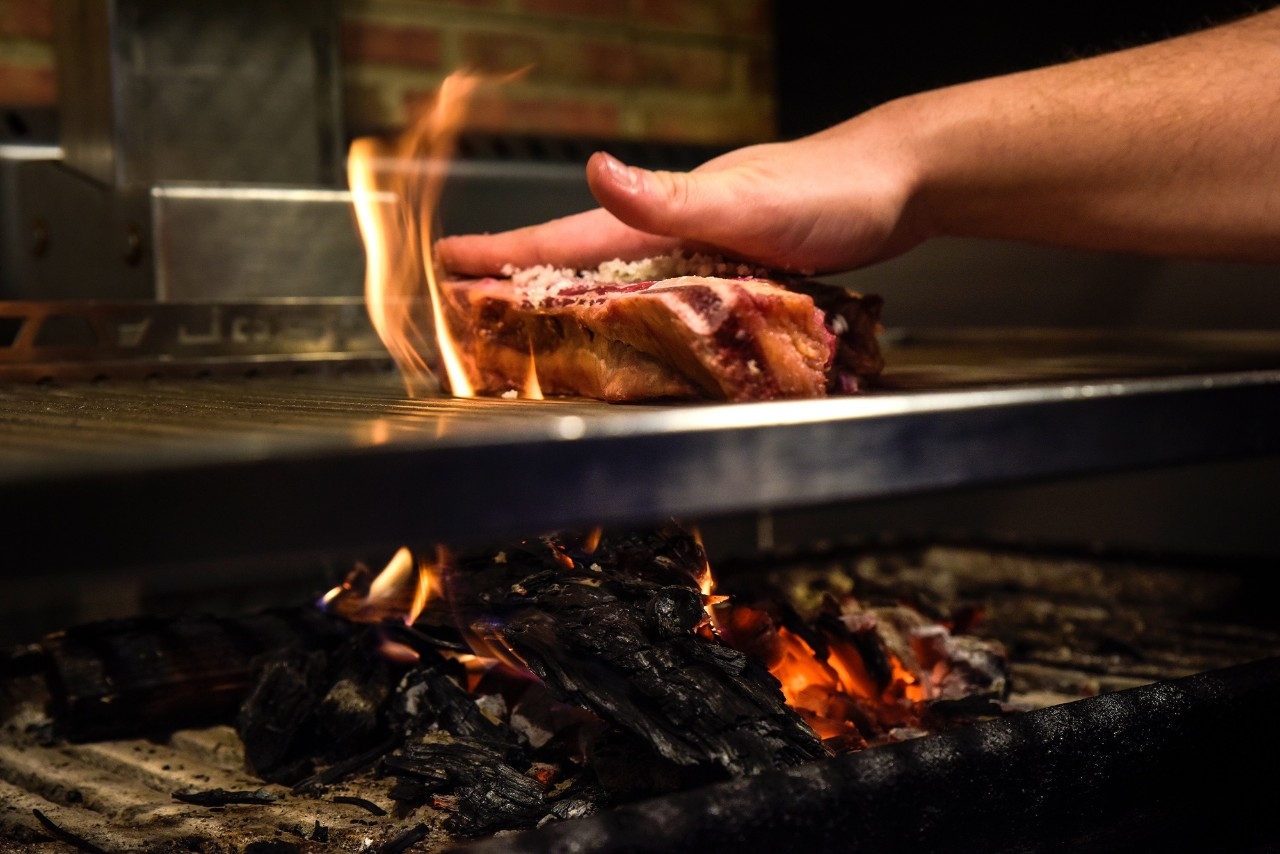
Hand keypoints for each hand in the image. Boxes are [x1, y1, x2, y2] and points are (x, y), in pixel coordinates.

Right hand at [435, 106, 927, 277]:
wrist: (901, 182)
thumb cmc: (835, 191)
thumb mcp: (751, 203)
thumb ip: (674, 197)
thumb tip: (597, 171)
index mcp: (666, 213)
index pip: (567, 236)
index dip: (506, 255)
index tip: (448, 266)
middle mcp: (676, 229)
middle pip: (581, 258)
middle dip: (520, 279)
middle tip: (468, 302)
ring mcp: (704, 245)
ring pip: (618, 275)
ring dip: (567, 293)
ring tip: (525, 315)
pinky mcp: (734, 264)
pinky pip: (662, 290)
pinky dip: (627, 304)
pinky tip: (629, 318)